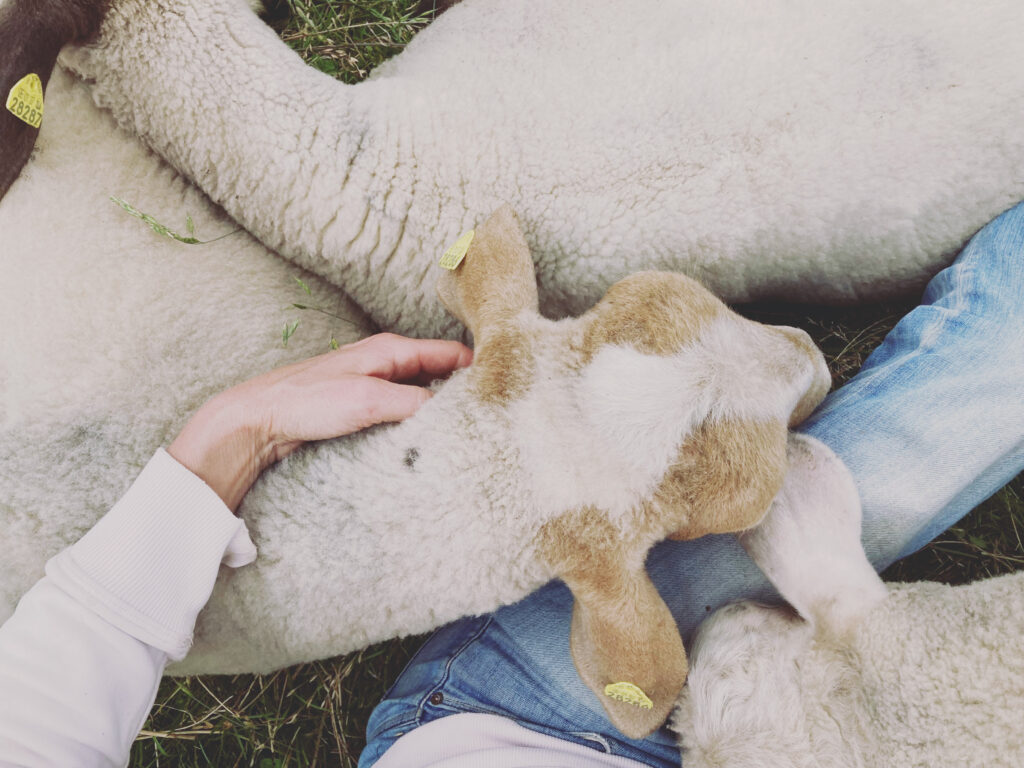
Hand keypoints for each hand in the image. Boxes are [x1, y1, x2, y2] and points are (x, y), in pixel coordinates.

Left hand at [167, 333, 472, 510]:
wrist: (256, 421)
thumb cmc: (307, 401)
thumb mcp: (369, 400)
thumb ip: (415, 403)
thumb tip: (455, 414)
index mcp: (392, 349)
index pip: (452, 354)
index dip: (479, 369)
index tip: (504, 389)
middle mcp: (387, 364)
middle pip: (441, 376)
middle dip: (464, 394)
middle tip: (490, 418)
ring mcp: (375, 387)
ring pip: (422, 397)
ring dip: (440, 413)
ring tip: (464, 434)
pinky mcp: (362, 410)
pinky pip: (403, 415)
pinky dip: (418, 426)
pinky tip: (425, 444)